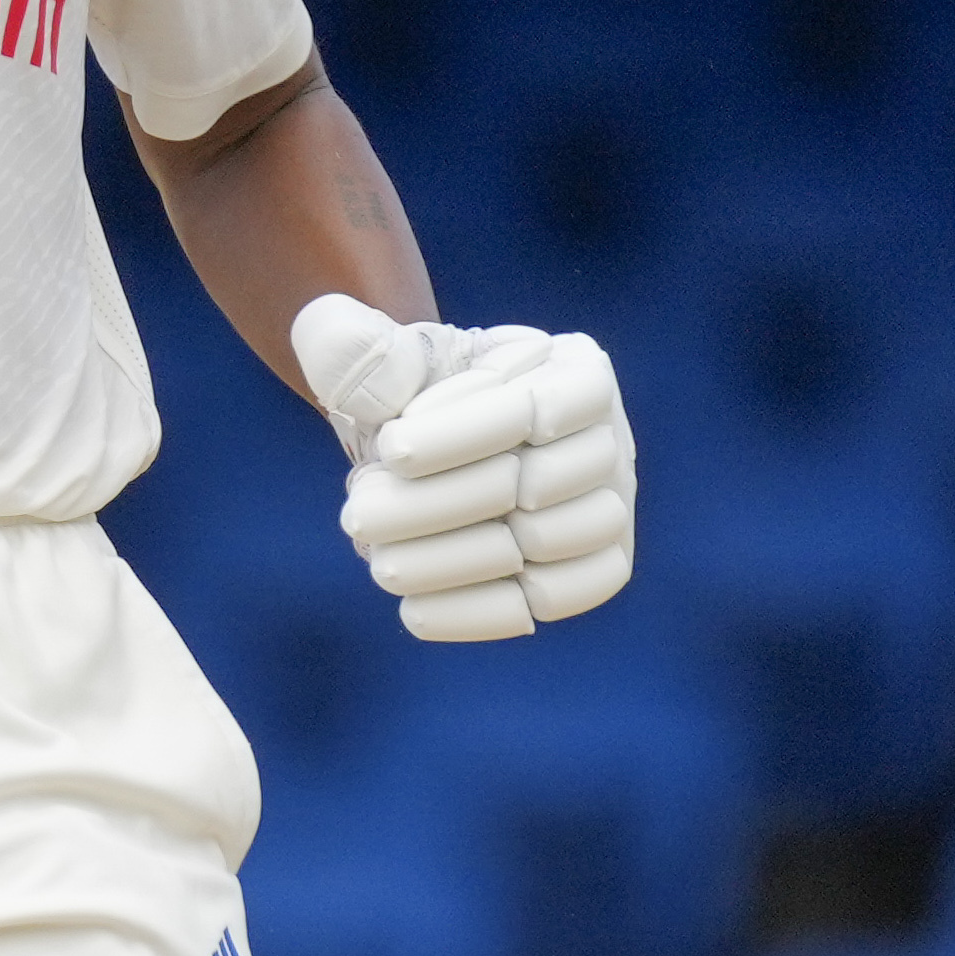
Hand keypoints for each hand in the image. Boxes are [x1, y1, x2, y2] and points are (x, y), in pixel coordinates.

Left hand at [293, 296, 632, 642]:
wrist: (425, 452)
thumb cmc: (409, 397)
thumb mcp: (378, 362)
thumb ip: (355, 349)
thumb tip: (342, 345)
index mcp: (575, 371)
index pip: (537, 406)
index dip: (462, 433)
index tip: (389, 449)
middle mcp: (611, 438)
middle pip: (540, 484)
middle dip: (436, 503)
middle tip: (358, 511)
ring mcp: (612, 505)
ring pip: (550, 543)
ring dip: (452, 558)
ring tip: (377, 557)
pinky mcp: (596, 567)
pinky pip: (561, 598)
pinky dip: (487, 610)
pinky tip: (411, 607)